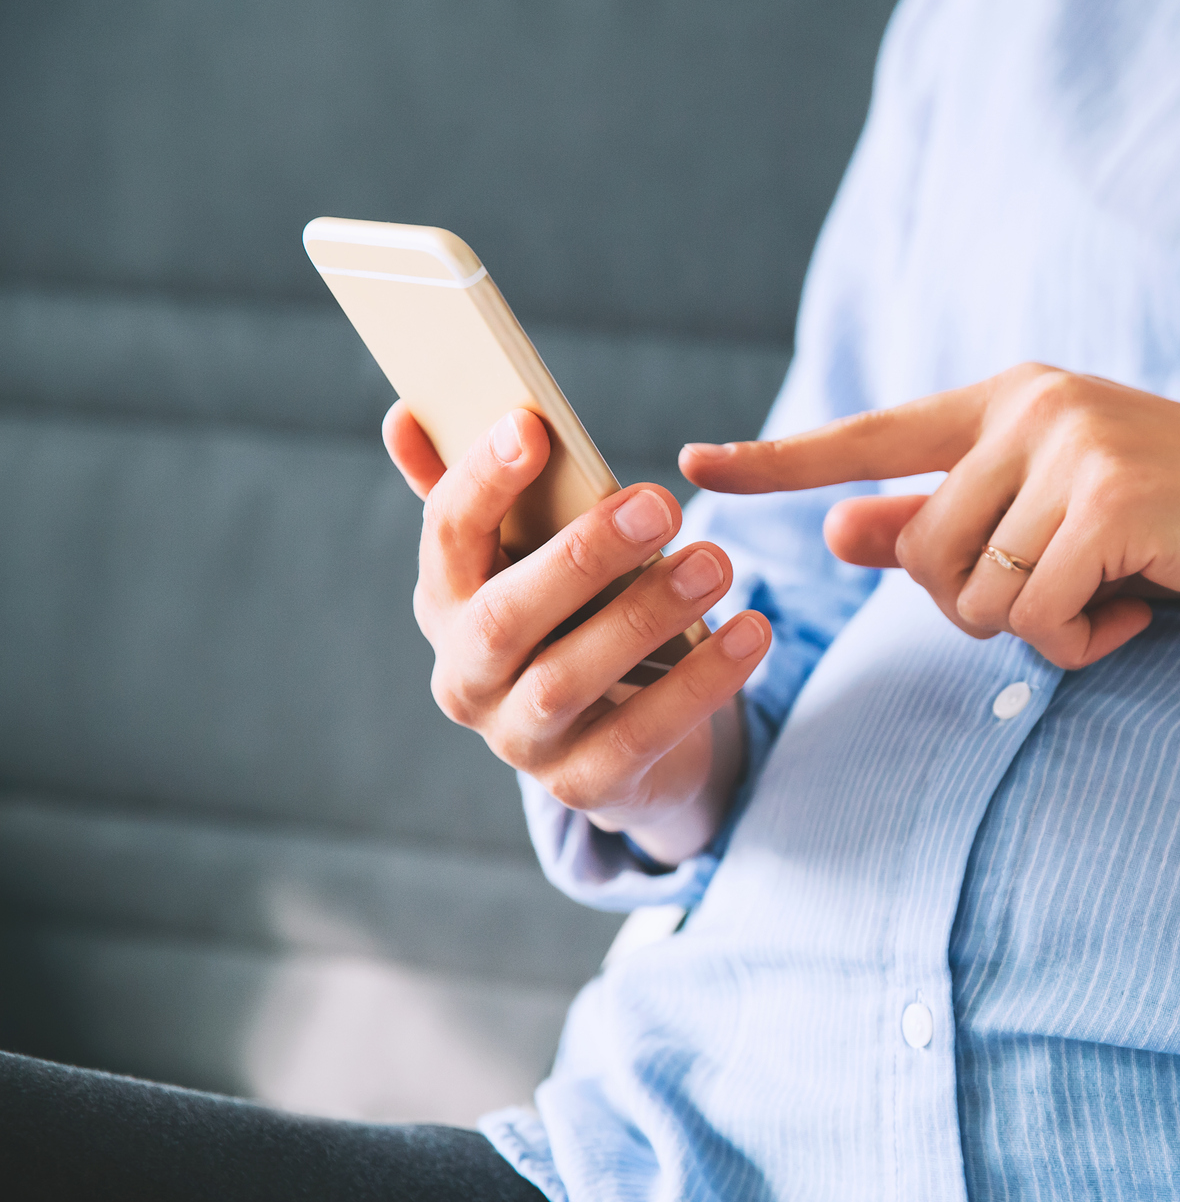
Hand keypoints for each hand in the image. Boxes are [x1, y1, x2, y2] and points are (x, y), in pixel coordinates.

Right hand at [382, 403, 772, 862]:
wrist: (622, 749)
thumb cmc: (576, 624)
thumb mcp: (534, 563)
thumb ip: (486, 497)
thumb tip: (406, 415)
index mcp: (448, 604)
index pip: (446, 537)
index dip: (481, 482)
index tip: (531, 425)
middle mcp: (467, 677)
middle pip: (506, 616)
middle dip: (581, 555)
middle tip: (662, 503)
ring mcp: (521, 739)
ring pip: (570, 679)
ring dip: (647, 616)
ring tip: (719, 562)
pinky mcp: (585, 785)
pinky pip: (641, 734)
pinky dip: (701, 683)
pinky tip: (752, 632)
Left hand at [679, 364, 1179, 668]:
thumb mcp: (1062, 517)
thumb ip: (951, 518)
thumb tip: (841, 532)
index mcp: (1012, 399)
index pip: (871, 433)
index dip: (779, 461)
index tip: (693, 468)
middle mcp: (1031, 406)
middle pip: (920, 556)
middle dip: (981, 607)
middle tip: (1073, 593)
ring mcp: (1071, 447)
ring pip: (972, 595)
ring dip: (1042, 628)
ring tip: (1120, 592)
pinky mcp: (1109, 501)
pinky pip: (1037, 616)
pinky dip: (1084, 640)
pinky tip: (1144, 606)